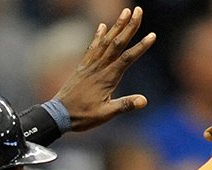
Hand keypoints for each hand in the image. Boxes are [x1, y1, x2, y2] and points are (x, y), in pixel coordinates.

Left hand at [53, 6, 155, 131]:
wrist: (58, 114)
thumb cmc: (83, 116)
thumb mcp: (106, 114)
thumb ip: (125, 105)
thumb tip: (144, 101)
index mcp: (107, 78)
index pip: (127, 59)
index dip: (141, 47)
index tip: (152, 35)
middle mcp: (99, 67)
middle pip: (117, 43)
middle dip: (129, 26)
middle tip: (139, 11)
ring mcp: (90, 65)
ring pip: (106, 41)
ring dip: (116, 26)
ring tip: (125, 11)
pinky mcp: (83, 66)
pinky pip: (92, 47)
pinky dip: (98, 35)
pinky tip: (103, 26)